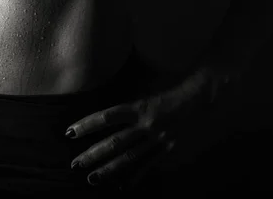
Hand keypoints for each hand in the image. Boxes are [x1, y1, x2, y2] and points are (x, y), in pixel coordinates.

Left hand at [65, 68, 216, 189]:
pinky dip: (134, 177)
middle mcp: (147, 124)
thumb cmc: (170, 86)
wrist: (202, 95)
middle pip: (115, 142)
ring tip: (92, 179)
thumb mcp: (145, 88)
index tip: (70, 132)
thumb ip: (127, 100)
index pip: (107, 117)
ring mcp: (158, 138)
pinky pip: (148, 165)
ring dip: (109, 170)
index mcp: (139, 106)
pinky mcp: (168, 148)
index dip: (87, 124)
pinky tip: (121, 186)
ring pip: (129, 158)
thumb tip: (105, 107)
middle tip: (76, 163)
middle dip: (94, 154)